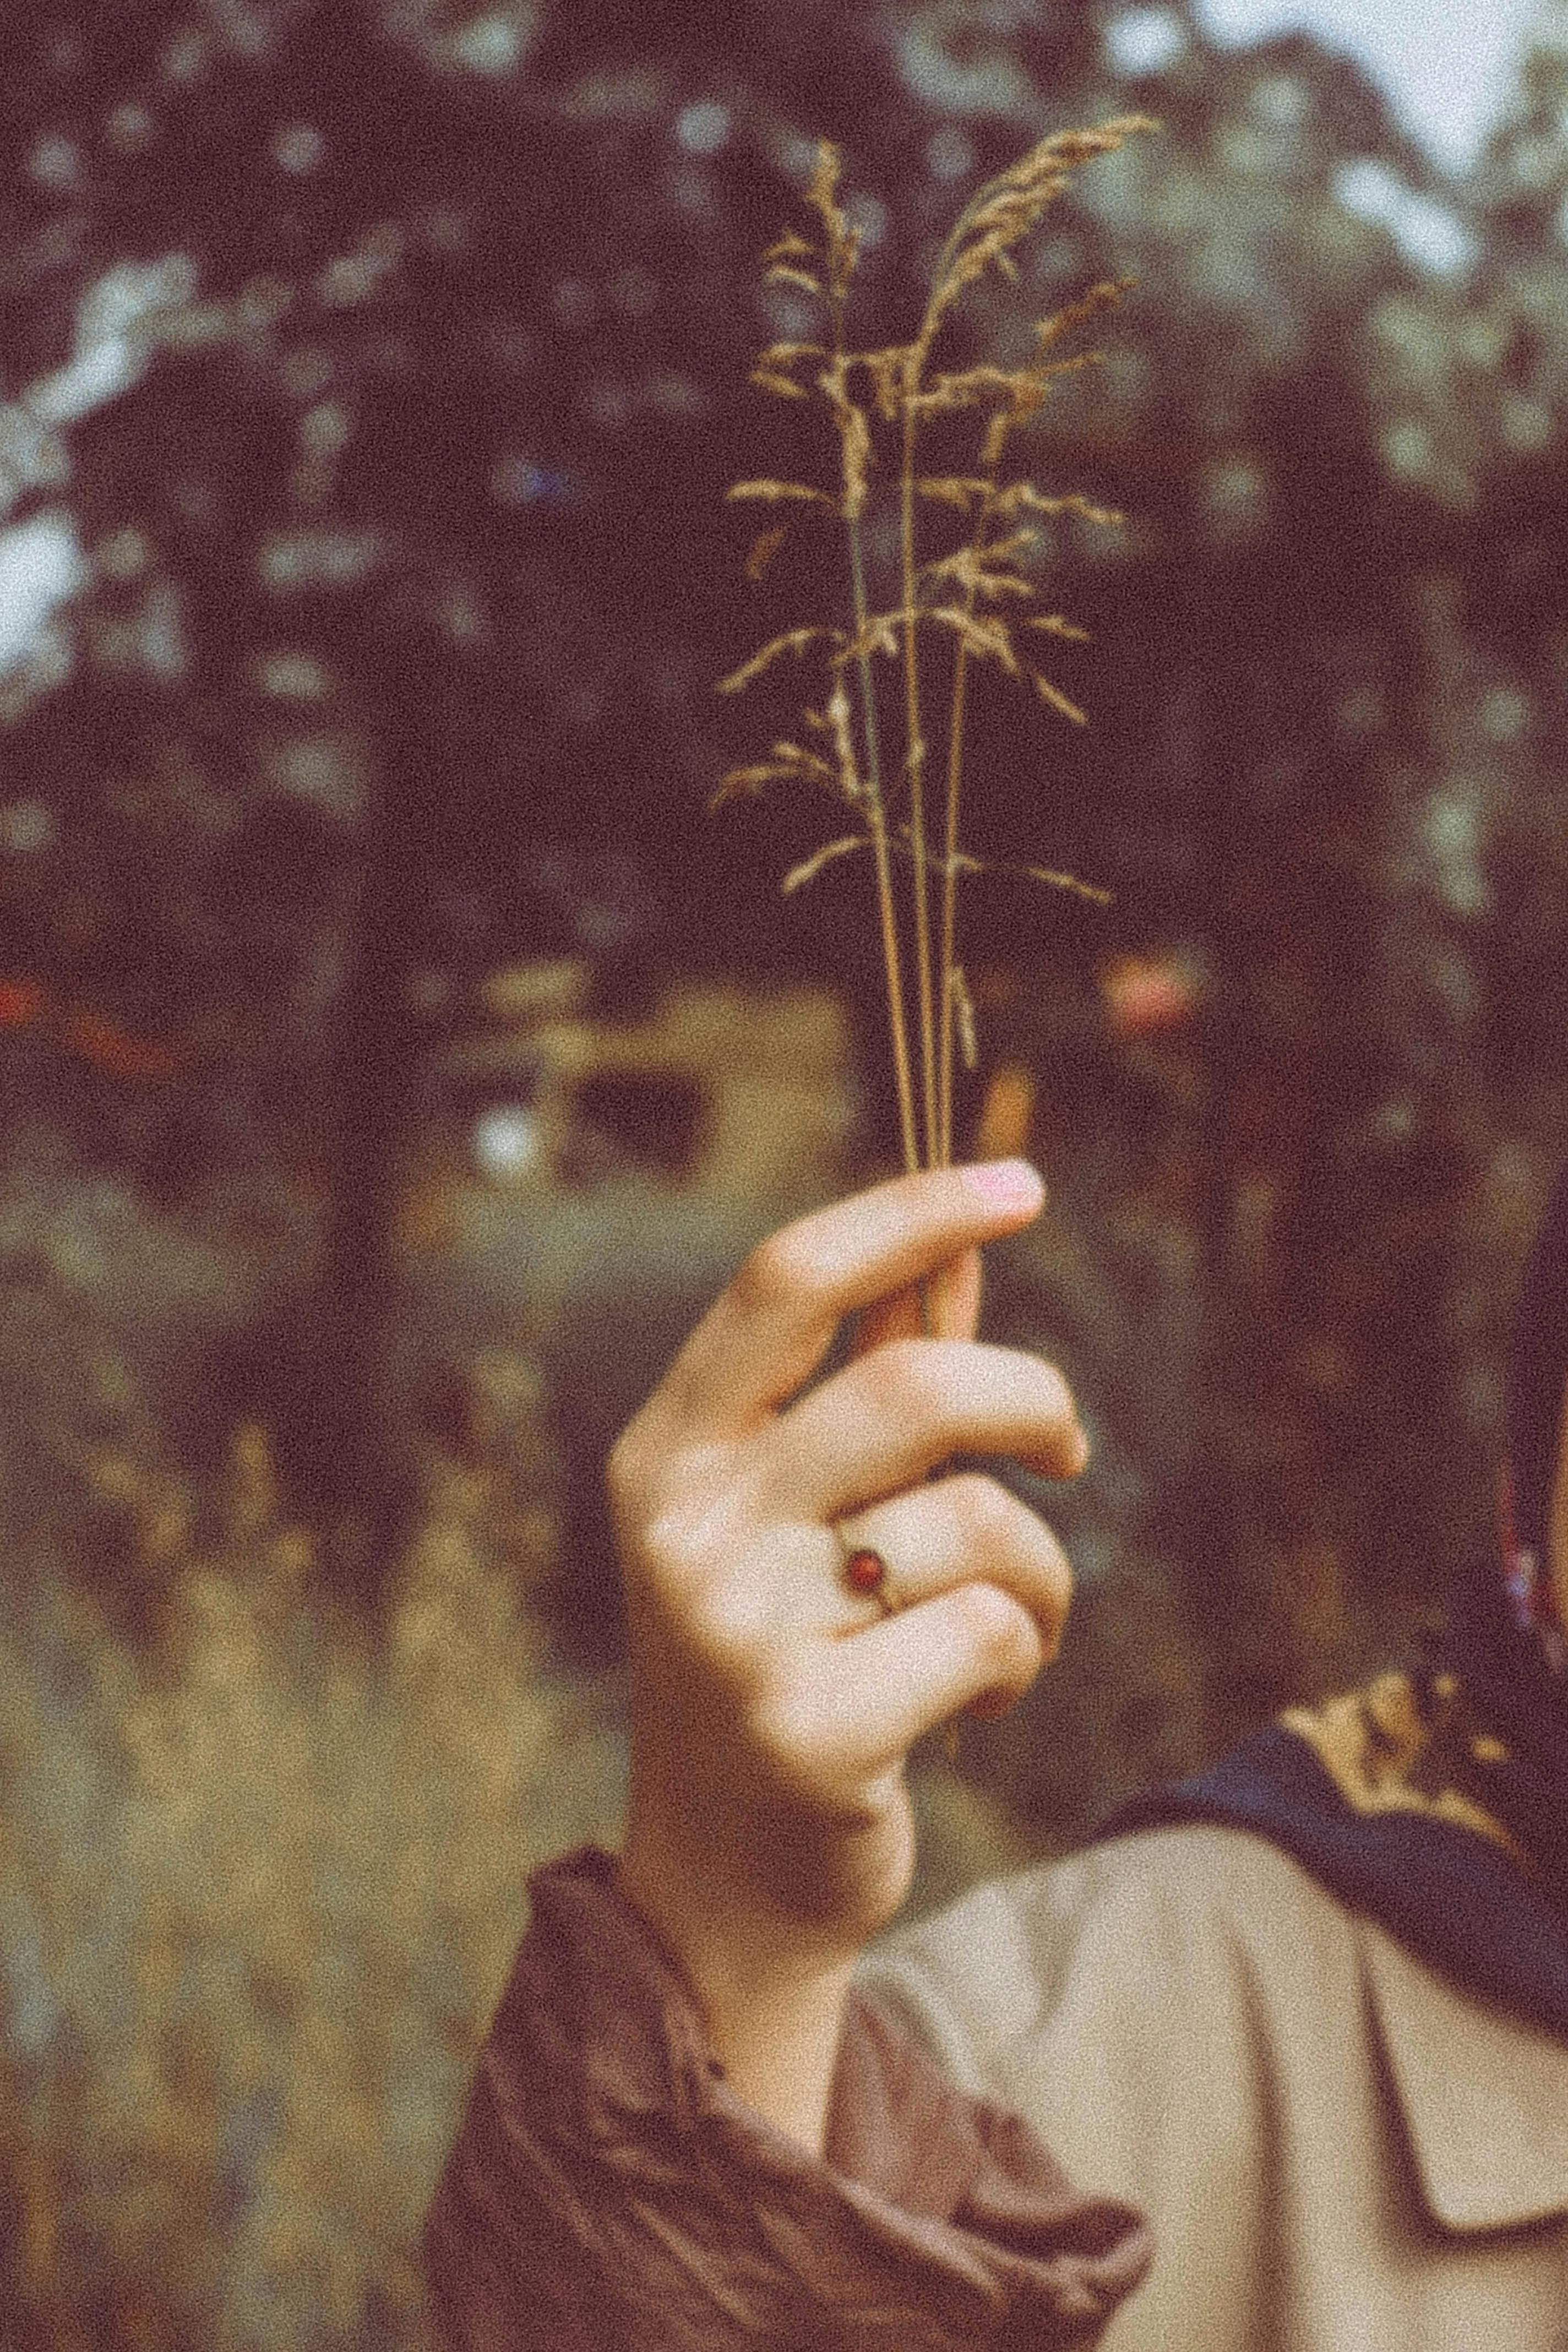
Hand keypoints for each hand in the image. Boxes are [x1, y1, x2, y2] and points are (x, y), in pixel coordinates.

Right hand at [610, 1161, 1083, 2132]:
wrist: (726, 1880)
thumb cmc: (786, 1657)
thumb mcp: (800, 1514)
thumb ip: (869, 1383)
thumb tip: (956, 1256)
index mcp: (669, 1450)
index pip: (788, 1280)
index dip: (911, 1212)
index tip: (1018, 1184)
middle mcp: (684, 1527)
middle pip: (913, 1389)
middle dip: (1030, 1402)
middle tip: (1066, 1443)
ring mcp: (737, 1632)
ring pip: (976, 1522)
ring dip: (1037, 1570)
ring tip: (1002, 1625)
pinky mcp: (807, 1733)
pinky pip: (993, 1631)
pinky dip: (1022, 1655)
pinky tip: (973, 1697)